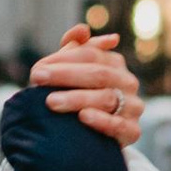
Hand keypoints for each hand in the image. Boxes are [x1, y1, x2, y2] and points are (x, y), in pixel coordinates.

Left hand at [31, 24, 140, 147]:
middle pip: (98, 74)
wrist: (88, 140)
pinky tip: (83, 117)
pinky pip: (120, 126)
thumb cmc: (77, 99)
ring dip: (77, 98)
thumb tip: (82, 29)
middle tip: (38, 79)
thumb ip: (73, 50)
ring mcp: (133, 107)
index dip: (64, 60)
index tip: (38, 70)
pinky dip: (101, 121)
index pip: (91, 55)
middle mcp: (128, 82)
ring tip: (51, 101)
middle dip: (65, 76)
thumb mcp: (71, 73)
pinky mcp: (133, 131)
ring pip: (107, 98)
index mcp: (115, 63)